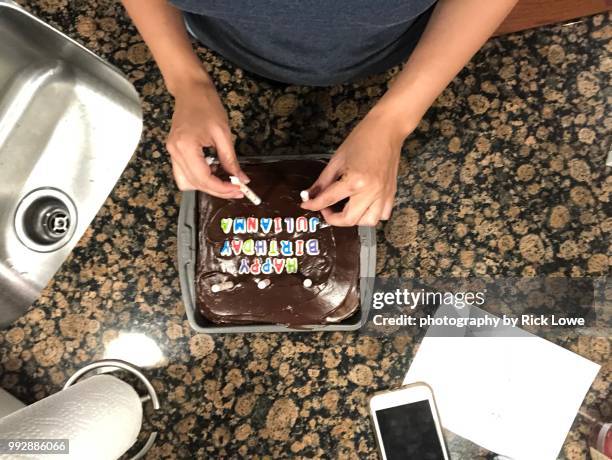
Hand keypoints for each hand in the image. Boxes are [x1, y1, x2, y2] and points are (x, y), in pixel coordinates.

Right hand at [166, 78, 248, 197]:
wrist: (191, 90)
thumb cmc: (207, 105)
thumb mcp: (223, 133)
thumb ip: (231, 160)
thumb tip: (241, 179)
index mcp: (186, 147)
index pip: (203, 178)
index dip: (222, 188)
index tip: (239, 190)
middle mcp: (175, 153)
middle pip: (194, 184)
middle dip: (216, 190)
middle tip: (236, 189)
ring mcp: (172, 153)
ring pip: (186, 182)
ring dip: (206, 185)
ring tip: (224, 180)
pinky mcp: (174, 151)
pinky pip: (184, 173)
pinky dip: (199, 177)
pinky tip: (214, 170)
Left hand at [301, 111, 408, 225]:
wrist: (387, 129)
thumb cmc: (362, 139)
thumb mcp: (337, 160)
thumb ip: (322, 182)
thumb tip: (309, 195)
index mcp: (355, 181)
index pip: (328, 200)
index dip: (313, 205)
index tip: (306, 205)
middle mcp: (371, 191)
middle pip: (349, 219)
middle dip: (333, 218)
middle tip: (326, 208)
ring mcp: (383, 194)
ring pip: (368, 222)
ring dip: (354, 220)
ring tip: (345, 209)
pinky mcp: (391, 193)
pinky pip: (383, 214)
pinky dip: (372, 215)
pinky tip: (364, 206)